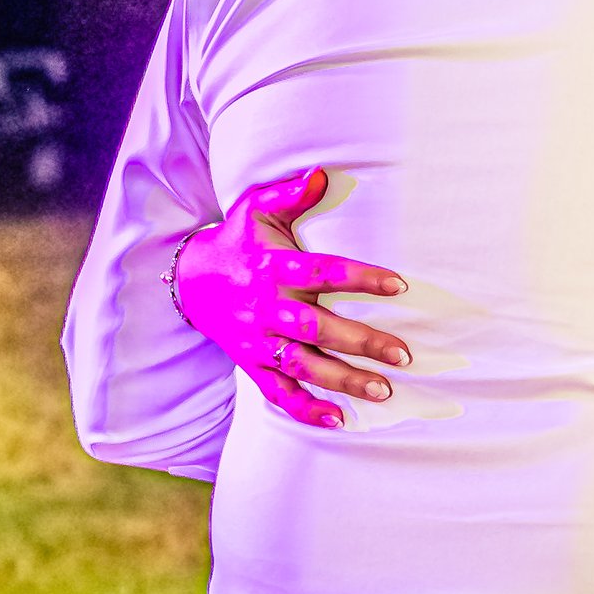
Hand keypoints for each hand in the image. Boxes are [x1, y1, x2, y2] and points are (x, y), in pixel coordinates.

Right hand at [172, 168, 409, 431]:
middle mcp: (265, 307)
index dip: (359, 279)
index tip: (399, 286)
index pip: (320, 272)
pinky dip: (305, 408)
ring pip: (301, 365)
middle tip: (402, 354)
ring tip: (382, 391)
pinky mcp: (251, 363)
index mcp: (271, 267)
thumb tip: (321, 173)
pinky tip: (338, 420)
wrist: (191, 281)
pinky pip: (277, 392)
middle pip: (315, 328)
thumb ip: (289, 193)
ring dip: (342, 380)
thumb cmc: (238, 241)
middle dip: (360, 342)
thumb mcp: (254, 208)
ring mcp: (257, 340)